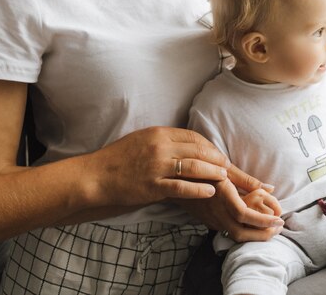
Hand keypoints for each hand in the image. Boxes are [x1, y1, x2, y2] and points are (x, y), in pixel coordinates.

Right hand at [87, 127, 230, 205]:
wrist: (96, 175)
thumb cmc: (120, 158)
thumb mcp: (143, 139)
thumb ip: (165, 140)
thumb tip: (188, 144)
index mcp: (159, 133)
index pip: (194, 136)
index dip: (210, 146)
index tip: (219, 154)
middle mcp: (160, 147)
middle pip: (198, 151)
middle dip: (217, 159)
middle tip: (228, 167)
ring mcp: (156, 167)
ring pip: (194, 167)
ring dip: (212, 173)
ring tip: (224, 178)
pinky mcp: (152, 186)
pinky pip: (181, 187)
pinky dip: (198, 190)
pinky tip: (210, 192)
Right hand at [177, 175, 283, 242]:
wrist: (173, 175)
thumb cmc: (201, 165)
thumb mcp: (225, 168)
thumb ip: (248, 180)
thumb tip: (271, 189)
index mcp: (220, 195)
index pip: (244, 215)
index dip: (263, 221)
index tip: (278, 220)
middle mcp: (214, 211)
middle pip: (240, 233)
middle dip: (263, 234)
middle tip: (278, 228)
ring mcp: (209, 218)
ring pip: (233, 236)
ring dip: (254, 235)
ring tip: (270, 229)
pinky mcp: (207, 221)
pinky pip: (227, 231)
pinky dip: (243, 232)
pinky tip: (252, 226)